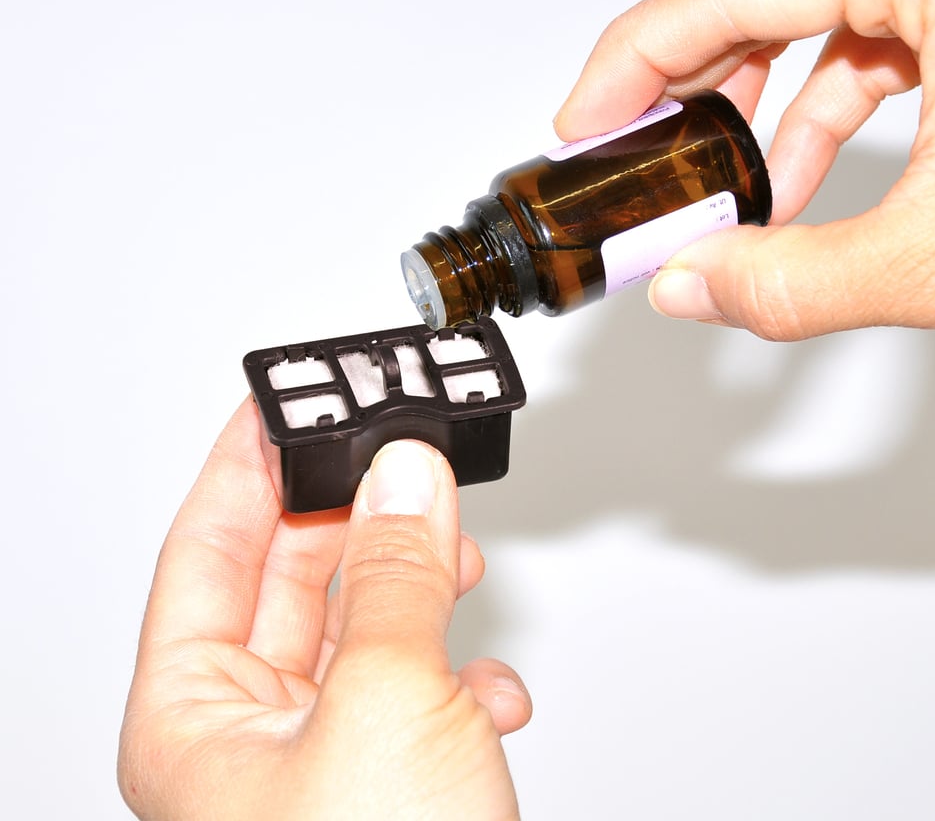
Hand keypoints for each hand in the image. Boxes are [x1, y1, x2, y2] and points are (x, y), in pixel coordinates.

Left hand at [118, 398, 529, 819]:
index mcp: (192, 723)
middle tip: (390, 454)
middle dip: (351, 515)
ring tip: (456, 552)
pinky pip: (417, 692)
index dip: (243, 467)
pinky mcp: (390, 782)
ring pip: (363, 631)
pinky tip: (489, 684)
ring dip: (419, 588)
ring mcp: (322, 760)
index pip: (204, 552)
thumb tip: (404, 478)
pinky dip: (460, 673)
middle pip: (289, 582)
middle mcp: (247, 741)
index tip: (281, 404)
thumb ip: (396, 577)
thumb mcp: (385, 700)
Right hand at [555, 0, 934, 339]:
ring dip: (762, 88)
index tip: (585, 117)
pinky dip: (828, 96)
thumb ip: (796, 283)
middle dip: (690, 62)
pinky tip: (805, 170)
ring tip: (726, 178)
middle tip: (637, 136)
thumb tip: (692, 288)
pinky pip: (882, 29)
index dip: (635, 56)